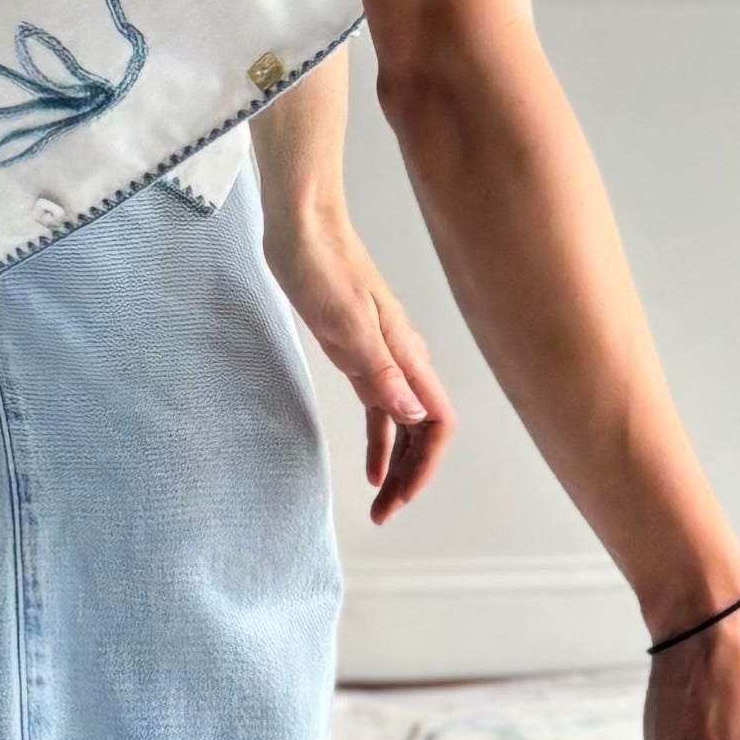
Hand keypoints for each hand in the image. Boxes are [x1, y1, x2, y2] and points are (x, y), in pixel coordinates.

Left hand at [263, 203, 451, 520]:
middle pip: (423, 430)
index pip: (437, 422)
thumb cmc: (322, 267)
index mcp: (407, 354)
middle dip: (412, 474)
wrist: (302, 226)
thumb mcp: (347, 326)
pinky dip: (379, 440)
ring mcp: (382, 357)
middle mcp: (402, 360)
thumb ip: (381, 373)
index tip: (402, 496)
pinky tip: (369, 465)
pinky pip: (379, 408)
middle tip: (385, 512)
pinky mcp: (358, 353)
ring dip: (396, 463)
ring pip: (401, 424)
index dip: (427, 464)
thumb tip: (414, 417)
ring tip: (380, 501)